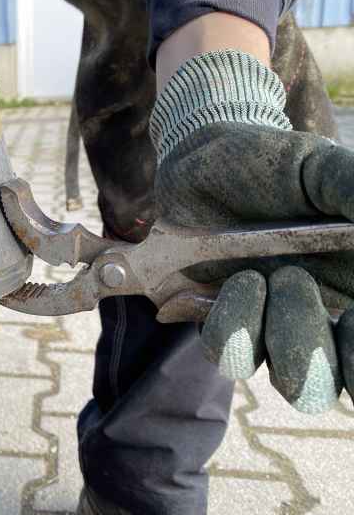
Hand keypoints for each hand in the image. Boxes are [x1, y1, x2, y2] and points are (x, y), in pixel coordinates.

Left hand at [157, 121, 353, 412]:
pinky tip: (230, 280)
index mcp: (352, 287)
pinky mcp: (220, 317)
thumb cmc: (273, 164)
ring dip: (265, 332)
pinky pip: (225, 350)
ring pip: (279, 375)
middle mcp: (317, 316)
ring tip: (250, 276)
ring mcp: (267, 320)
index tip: (350, 318)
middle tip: (291, 281)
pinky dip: (226, 322)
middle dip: (311, 354)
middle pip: (324, 387)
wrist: (205, 155)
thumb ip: (350, 189)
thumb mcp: (321, 169)